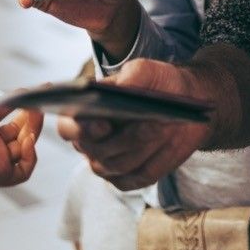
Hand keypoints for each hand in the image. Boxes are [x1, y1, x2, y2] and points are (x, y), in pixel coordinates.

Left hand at [0, 73, 43, 187]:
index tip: (30, 92)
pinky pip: (22, 171)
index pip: (1, 114)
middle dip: (29, 117)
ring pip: (23, 148)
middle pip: (16, 132)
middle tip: (37, 103)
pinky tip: (27, 140)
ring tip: (35, 115)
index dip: (16, 103)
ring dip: (33, 131)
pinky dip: (30, 156)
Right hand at [58, 59, 211, 191]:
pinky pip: (141, 176)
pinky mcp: (132, 178)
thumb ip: (131, 76)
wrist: (182, 99)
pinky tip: (170, 142)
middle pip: (97, 151)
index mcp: (83, 115)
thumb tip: (120, 88)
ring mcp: (109, 165)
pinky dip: (158, 159)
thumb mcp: (146, 71)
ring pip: (121, 165)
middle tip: (149, 122)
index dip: (82, 129)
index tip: (103, 123)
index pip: (68, 128)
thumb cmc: (155, 83)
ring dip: (144, 145)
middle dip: (126, 138)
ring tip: (163, 126)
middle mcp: (91, 144)